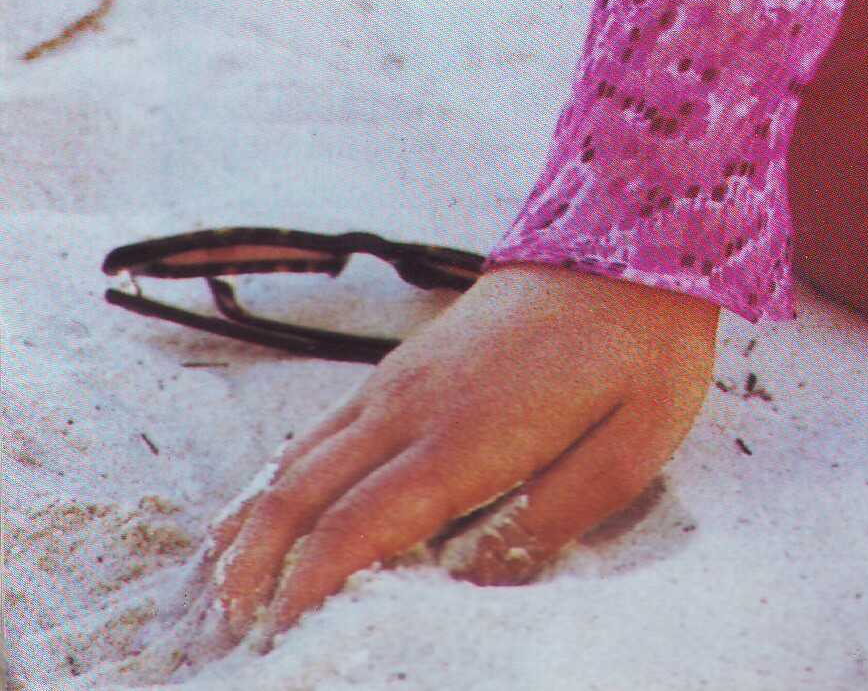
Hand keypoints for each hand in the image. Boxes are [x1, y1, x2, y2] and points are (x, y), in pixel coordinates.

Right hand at [188, 262, 717, 654]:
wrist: (636, 230)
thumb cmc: (643, 345)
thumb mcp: (628, 448)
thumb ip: (547, 522)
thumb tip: (473, 584)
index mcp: (462, 438)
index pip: (355, 528)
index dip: (306, 591)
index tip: (276, 642)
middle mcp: (412, 406)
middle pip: (300, 495)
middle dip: (251, 568)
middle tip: (221, 634)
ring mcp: (403, 378)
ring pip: (299, 458)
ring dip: (251, 524)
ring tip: (218, 587)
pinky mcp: (410, 361)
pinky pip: (324, 427)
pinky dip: (279, 476)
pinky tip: (267, 505)